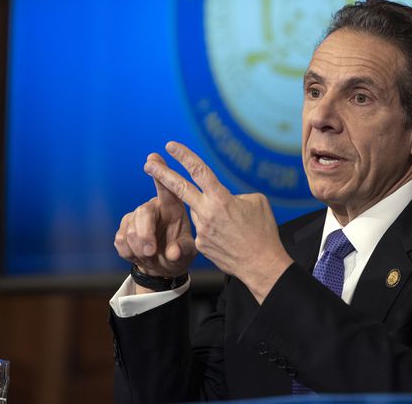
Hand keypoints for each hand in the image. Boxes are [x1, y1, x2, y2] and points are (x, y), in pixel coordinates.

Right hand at [114, 153, 196, 281]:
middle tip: (151, 252)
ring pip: (130, 228)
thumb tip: (173, 253)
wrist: (162, 267)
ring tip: (150, 257)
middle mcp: (153, 207)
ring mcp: (135, 217)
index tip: (152, 157)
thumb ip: (182, 250)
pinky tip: (139, 257)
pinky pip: (120, 239)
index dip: (160, 172)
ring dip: (138, 248)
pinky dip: (129, 252)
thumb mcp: (188, 252)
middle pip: (143, 212)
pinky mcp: (123, 229)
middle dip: (145, 234)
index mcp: (173, 206)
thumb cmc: (180, 251)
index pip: (166, 187)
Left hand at [144, 141, 293, 302]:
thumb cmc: (263, 232)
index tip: (171, 146)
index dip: (184, 156)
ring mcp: (201, 230)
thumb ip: (235, 195)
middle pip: (179, 188)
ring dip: (210, 212)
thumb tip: (225, 198)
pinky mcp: (200, 244)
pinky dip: (215, 229)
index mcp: (221, 198)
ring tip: (234, 225)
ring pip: (199, 211)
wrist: (261, 265)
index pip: (199, 171)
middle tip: (148, 163)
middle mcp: (207, 212)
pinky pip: (204, 230)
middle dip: (162, 174)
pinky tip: (231, 239)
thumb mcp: (256, 203)